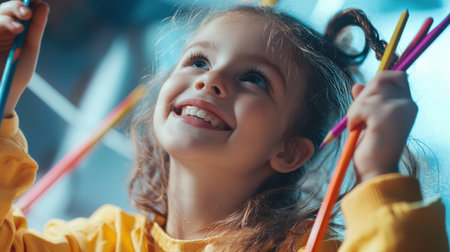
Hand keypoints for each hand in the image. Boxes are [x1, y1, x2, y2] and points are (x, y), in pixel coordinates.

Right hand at [0, 0, 48, 116]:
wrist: (3, 95)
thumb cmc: (17, 73)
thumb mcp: (29, 49)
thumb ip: (35, 28)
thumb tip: (43, 5)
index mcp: (12, 28)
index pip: (18, 10)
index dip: (26, 2)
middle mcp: (0, 29)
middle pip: (5, 10)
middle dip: (16, 8)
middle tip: (27, 14)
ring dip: (6, 18)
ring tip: (18, 28)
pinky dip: (0, 25)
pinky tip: (11, 30)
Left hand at [346, 71, 417, 182]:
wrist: (375, 173)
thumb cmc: (371, 149)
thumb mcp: (366, 120)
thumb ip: (365, 102)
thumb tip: (357, 85)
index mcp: (407, 105)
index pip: (396, 75)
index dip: (377, 83)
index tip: (366, 102)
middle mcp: (408, 104)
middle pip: (379, 80)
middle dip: (362, 97)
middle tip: (358, 118)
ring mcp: (400, 109)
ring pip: (368, 92)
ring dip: (355, 109)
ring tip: (357, 126)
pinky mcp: (388, 116)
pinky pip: (362, 106)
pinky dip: (352, 117)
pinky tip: (356, 130)